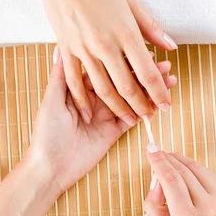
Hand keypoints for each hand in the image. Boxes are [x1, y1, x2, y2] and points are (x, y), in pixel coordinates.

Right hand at [23, 0, 176, 125]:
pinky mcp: (65, 50)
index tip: (166, 103)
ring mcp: (83, 50)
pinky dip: (82, 101)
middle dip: (141, 106)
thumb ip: (151, 27)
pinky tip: (89, 114)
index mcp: (124, 32)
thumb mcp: (130, 0)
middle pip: (127, 86)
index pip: (147, 71)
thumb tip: (170, 46)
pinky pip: (74, 82)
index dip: (159, 91)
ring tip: (130, 118)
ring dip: (119, 108)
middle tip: (150, 117)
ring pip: (103, 89)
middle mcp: (104, 45)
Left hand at [26, 49, 176, 193]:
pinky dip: (146, 112)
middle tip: (165, 66)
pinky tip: (159, 104)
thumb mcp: (50, 101)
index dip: (126, 60)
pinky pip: (132, 119)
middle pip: (124, 82)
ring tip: (169, 82)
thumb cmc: (45, 133)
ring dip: (151, 91)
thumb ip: (61, 76)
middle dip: (145, 74)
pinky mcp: (113, 132)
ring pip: (132, 99)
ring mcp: (106, 115)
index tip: (144, 50)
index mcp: (81, 88)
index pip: (107, 69)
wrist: (50, 167)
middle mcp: (95, 99)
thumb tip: (59, 48)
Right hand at [143, 145, 215, 215]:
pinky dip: (194, 169)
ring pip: (197, 168)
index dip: (159, 162)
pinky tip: (184, 171)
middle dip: (167, 160)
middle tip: (155, 154)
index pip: (172, 181)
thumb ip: (154, 208)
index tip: (150, 149)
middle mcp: (211, 208)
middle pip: (183, 171)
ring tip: (167, 161)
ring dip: (180, 161)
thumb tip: (156, 182)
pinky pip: (208, 174)